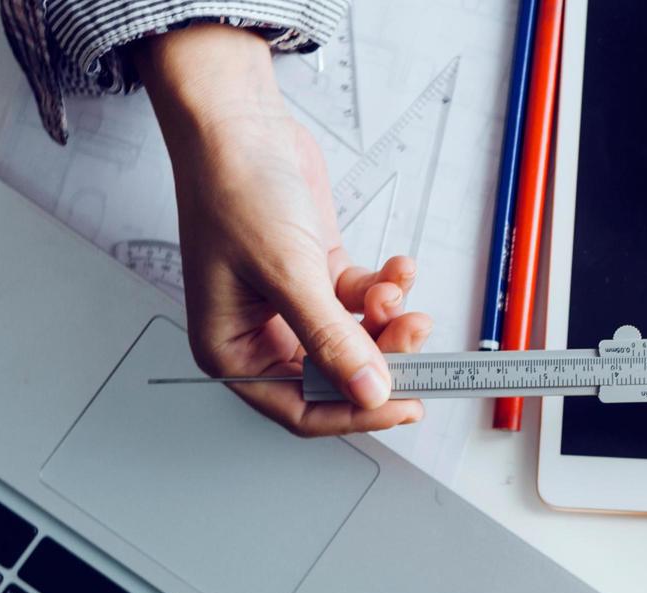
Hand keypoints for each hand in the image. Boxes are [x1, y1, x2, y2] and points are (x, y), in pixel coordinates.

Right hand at [138, 26, 428, 435]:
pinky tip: (396, 266)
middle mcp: (259, 333)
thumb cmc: (234, 190)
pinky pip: (362, 300)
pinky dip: (385, 287)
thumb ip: (332, 340)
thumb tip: (369, 390)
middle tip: (416, 336)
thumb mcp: (289, 275)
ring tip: (399, 292)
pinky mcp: (316, 274)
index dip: (356, 412)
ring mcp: (291, 303)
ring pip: (357, 336)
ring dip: (389, 319)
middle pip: (337, 374)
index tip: (406, 404)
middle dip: (381, 355)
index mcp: (230, 349)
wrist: (238, 126)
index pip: (301, 408)